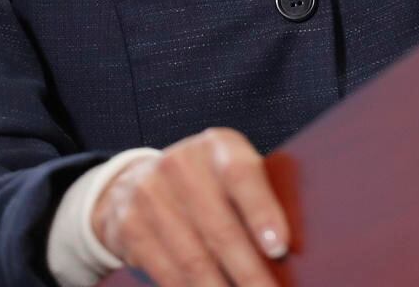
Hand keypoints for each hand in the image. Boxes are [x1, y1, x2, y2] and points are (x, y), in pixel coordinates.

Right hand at [93, 127, 290, 285]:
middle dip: (250, 272)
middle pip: (220, 228)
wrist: (135, 182)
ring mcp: (150, 195)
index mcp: (217, 146)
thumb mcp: (229, 172)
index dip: (262, 213)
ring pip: (193, 258)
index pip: (241, 175)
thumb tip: (288, 248)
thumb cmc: (205, 182)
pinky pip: (168, 272)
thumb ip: (258, 196)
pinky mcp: (131, 227)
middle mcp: (180, 165)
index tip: (279, 249)